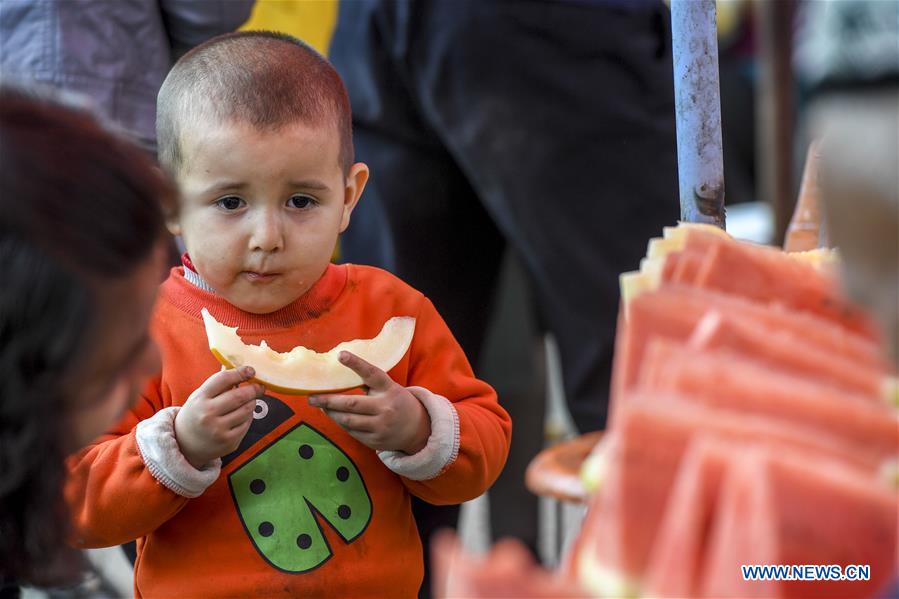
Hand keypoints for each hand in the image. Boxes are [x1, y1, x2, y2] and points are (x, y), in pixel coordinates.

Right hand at [174, 366, 262, 468]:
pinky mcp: (229, 442)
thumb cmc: (196, 414)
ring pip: (247, 410)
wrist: (185, 445)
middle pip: (239, 396)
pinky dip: (248, 417)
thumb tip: (240, 368)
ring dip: (251, 403)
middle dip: (253, 389)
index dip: (240, 372)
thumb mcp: (200, 396)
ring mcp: (219, 430)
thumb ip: (218, 383)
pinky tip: (242, 415)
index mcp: (200, 398)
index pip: (223, 379)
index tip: (250, 370)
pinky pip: (247, 424)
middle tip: (259, 387)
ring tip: (248, 401)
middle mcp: (208, 414)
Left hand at [308, 351, 429, 453]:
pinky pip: (352, 432)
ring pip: (348, 420)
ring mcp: (381, 426)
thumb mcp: (388, 388)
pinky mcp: (376, 441)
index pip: (372, 374)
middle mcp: (386, 407)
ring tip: (320, 406)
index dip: (356, 364)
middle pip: (351, 404)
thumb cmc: (395, 402)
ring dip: (331, 413)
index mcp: (389, 389)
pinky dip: (341, 423)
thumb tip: (338, 370)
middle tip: (311, 397)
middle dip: (328, 401)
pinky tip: (335, 417)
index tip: (341, 355)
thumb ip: (369, 382)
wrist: (417, 429)